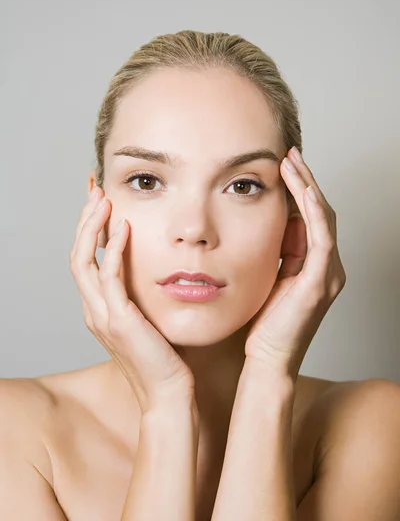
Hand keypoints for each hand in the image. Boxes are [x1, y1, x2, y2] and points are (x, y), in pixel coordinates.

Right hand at [69, 186, 194, 413]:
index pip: (85, 259)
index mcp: (99, 308)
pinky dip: (113, 249)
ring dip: (91, 227)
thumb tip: (157, 267)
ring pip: (83, 262)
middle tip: (95, 190)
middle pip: (77, 255)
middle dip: (84, 220)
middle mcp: (93, 310)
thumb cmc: (165, 356)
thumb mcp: (149, 318)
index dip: (87, 229)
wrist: (168, 392)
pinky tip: (124, 227)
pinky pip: (109, 277)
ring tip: (102, 199)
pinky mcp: (118, 321)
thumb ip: (143, 294)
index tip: (99, 201)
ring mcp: (101, 316)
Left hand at [245, 147, 346, 378]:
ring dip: (308, 187)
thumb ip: (272, 252)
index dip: (299, 188)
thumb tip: (263, 223)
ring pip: (324, 218)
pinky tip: (301, 189)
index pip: (310, 217)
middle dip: (305, 180)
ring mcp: (327, 274)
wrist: (266, 361)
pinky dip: (313, 211)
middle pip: (321, 211)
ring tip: (291, 161)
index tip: (282, 164)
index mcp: (314, 265)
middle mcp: (327, 266)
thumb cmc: (262, 324)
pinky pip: (321, 238)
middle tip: (289, 153)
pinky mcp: (320, 282)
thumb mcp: (266, 278)